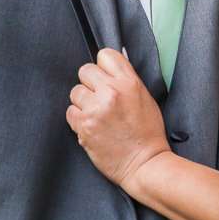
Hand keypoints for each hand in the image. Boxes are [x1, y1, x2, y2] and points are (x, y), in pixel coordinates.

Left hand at [67, 48, 170, 192]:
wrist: (144, 164)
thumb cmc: (148, 134)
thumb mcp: (145, 98)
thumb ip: (126, 80)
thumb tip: (112, 64)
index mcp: (129, 82)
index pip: (105, 55)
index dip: (103, 66)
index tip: (105, 77)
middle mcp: (111, 92)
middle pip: (85, 71)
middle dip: (91, 84)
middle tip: (100, 98)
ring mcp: (96, 109)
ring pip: (75, 92)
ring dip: (83, 102)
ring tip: (97, 115)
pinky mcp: (84, 126)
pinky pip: (70, 112)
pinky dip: (78, 119)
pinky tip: (92, 126)